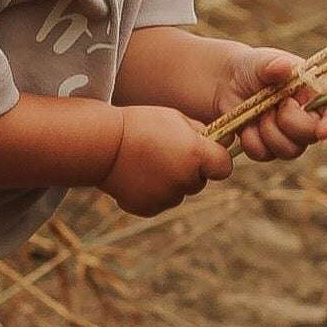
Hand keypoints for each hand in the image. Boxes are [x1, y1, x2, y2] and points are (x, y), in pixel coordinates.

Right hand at [97, 106, 233, 216]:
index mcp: (196, 155)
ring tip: (146, 163)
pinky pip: (158, 202)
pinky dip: (151, 193)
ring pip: (178, 193)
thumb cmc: (140, 125)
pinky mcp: (150, 209)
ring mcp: (167, 198)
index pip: (224, 167)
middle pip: (199, 181)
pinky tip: (136, 176)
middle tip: (165, 153)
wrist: (102, 145)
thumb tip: (216, 142)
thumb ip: (200, 133)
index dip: (216, 161)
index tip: (206, 155)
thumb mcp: (175, 118)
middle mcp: (186, 180)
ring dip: (169, 182)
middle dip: (189, 171)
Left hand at [212, 46, 326, 161]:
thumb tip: (284, 67)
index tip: (323, 130)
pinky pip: (264, 154)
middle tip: (277, 104)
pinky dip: (251, 139)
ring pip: (289, 150)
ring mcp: (290, 136)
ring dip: (269, 131)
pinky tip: (246, 124)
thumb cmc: (253, 67)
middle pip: (312, 136)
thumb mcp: (262, 61)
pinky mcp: (269, 148)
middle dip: (290, 123)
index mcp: (316, 94)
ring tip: (258, 112)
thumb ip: (274, 64)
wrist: (227, 83)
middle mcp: (308, 118)